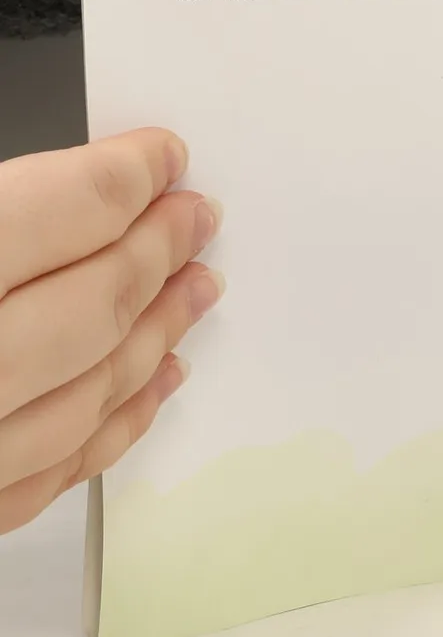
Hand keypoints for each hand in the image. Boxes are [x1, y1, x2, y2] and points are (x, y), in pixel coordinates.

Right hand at [0, 130, 221, 535]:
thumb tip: (71, 189)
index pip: (61, 212)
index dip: (124, 177)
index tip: (161, 158)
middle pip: (88, 306)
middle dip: (155, 253)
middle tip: (196, 216)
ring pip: (83, 397)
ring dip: (155, 335)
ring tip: (200, 287)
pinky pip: (47, 478)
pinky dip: (114, 424)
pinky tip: (156, 382)